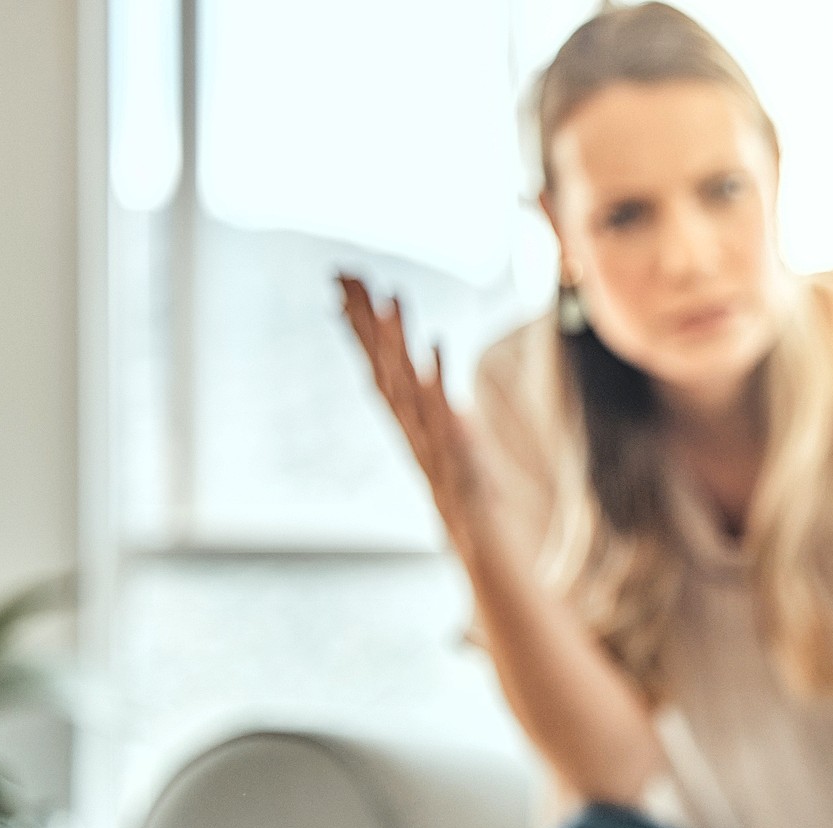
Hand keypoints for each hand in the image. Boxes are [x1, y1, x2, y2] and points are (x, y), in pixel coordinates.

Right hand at [337, 274, 500, 553]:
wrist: (487, 549)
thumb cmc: (473, 501)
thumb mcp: (451, 449)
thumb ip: (438, 414)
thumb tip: (426, 377)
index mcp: (409, 424)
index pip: (378, 365)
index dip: (361, 325)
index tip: (345, 282)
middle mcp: (412, 430)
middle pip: (382, 367)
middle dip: (366, 320)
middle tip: (347, 273)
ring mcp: (432, 442)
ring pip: (406, 385)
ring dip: (397, 342)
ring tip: (389, 299)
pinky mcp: (459, 455)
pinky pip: (445, 413)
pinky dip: (438, 379)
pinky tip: (437, 345)